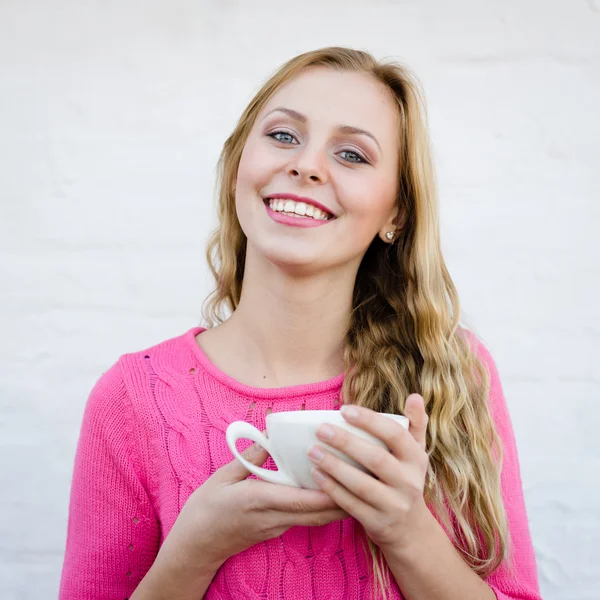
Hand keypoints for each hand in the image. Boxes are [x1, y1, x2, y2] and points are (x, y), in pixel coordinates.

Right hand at [162, 441, 348, 570]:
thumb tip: (271, 438)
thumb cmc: (206, 509)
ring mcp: (276, 527)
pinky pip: (306, 520)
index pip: (298, 499)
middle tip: (363, 478)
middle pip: (316, 513)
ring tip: (357, 484)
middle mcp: (272, 517)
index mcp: (257, 500)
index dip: (325, 491)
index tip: (345, 476)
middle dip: (343, 498)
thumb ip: (249, 457)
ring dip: (337, 505)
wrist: (196, 546)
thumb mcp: (222, 476)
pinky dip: (322, 508)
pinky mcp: (277, 530)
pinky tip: (333, 493)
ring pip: (315, 519)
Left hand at [306, 394, 430, 552]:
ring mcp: (394, 505)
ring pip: (361, 484)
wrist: (411, 530)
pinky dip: (332, 490)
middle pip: (376, 459)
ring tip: (312, 451)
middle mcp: (409, 482)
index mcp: (416, 459)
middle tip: (321, 429)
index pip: (395, 434)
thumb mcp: (416, 453)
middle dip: (346, 442)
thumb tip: (415, 395)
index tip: (344, 410)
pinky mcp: (378, 523)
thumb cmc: (406, 479)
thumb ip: (415, 424)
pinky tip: (316, 475)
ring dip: (334, 466)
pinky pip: (351, 505)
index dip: (370, 421)